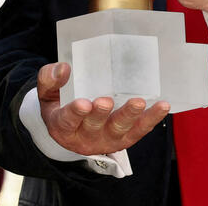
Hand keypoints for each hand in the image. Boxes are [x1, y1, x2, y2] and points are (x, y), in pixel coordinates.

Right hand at [37, 62, 168, 154]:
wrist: (73, 129)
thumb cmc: (59, 105)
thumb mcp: (47, 93)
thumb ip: (49, 79)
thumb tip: (64, 68)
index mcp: (62, 126)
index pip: (67, 121)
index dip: (75, 113)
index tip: (83, 104)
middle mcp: (85, 137)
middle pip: (94, 126)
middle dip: (101, 115)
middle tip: (106, 101)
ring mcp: (107, 140)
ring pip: (119, 130)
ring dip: (129, 116)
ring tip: (138, 102)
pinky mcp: (124, 140)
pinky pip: (139, 131)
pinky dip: (151, 119)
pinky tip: (161, 106)